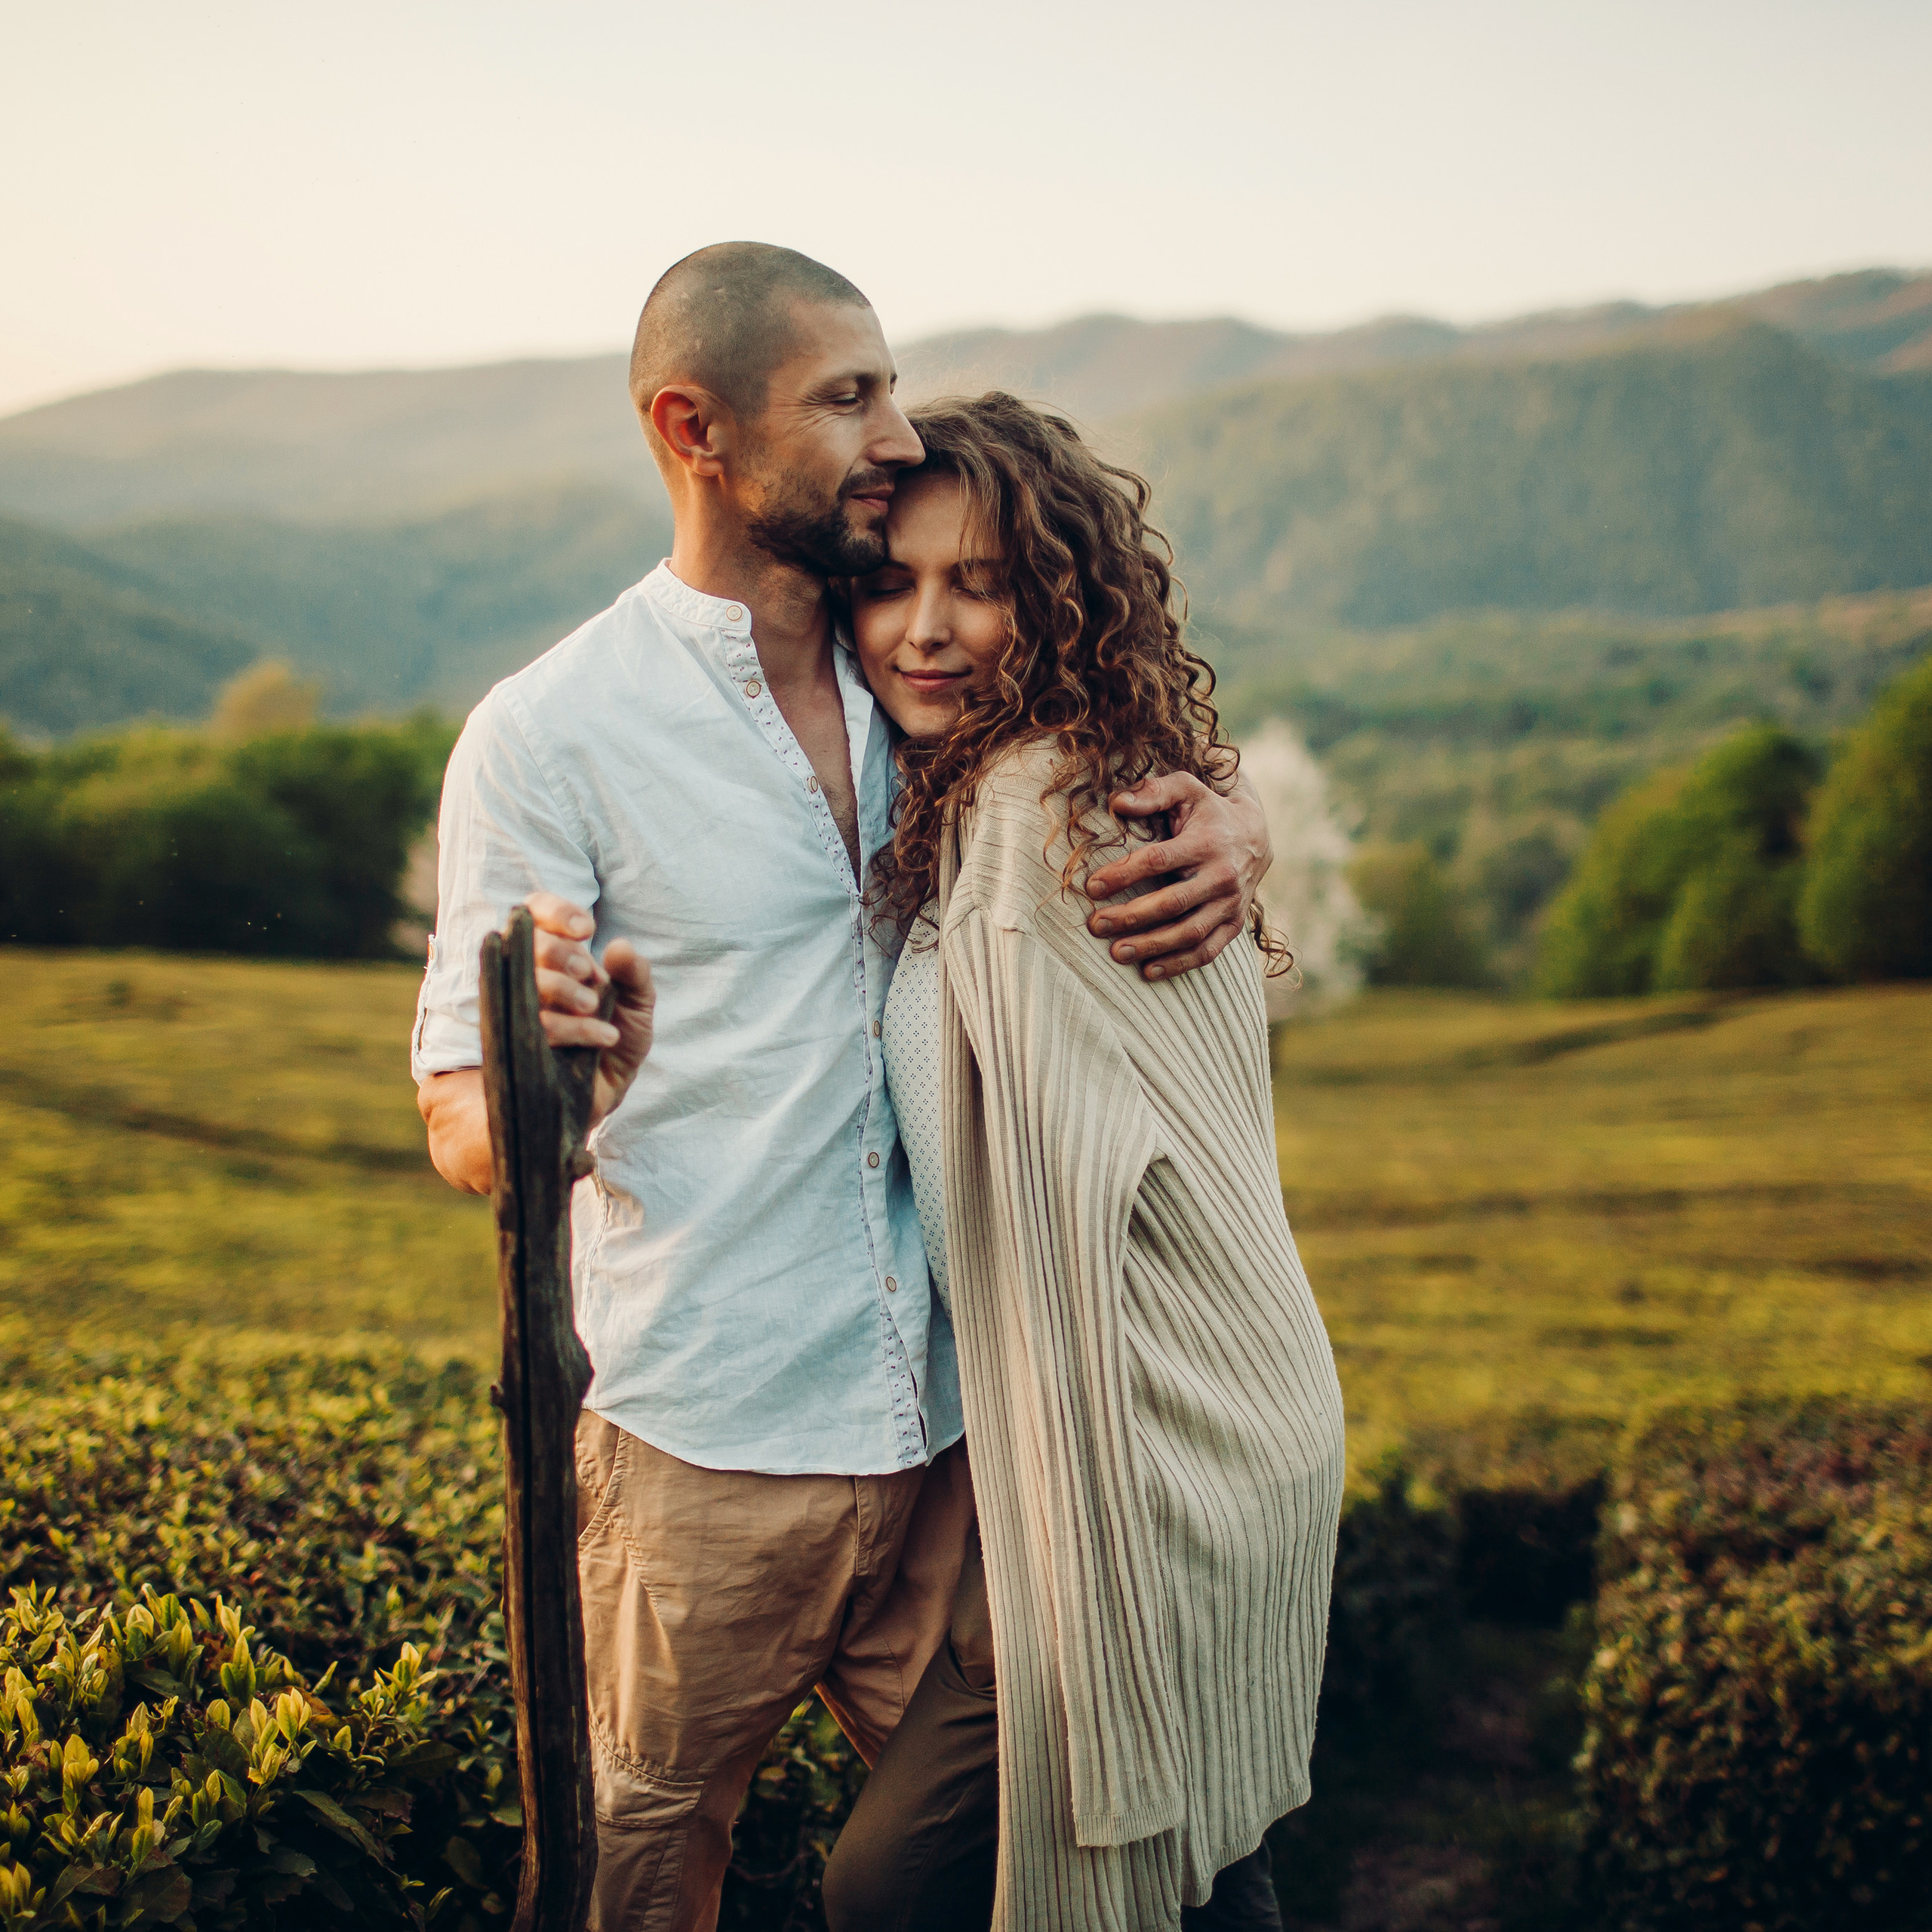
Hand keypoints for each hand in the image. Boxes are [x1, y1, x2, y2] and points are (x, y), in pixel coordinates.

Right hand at [525, 892, 655, 1126]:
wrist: (608, 1092)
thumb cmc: (617, 1039)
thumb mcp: (638, 1004)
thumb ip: (635, 974)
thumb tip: (619, 947)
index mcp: (555, 956)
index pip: (535, 911)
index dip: (555, 911)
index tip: (586, 929)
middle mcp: (529, 976)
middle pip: (527, 943)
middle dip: (560, 953)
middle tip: (588, 973)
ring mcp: (518, 1010)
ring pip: (526, 985)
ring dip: (566, 991)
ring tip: (595, 1006)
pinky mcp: (518, 1044)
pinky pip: (539, 1027)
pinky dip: (577, 1029)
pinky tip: (606, 1036)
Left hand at [1083, 771, 1271, 979]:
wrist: (1256, 835)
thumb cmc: (1209, 811)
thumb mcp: (1185, 790)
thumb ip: (1153, 792)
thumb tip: (1118, 802)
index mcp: (1207, 842)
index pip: (1158, 860)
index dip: (1123, 874)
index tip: (1092, 887)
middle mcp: (1222, 876)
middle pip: (1172, 902)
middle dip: (1131, 916)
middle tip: (1095, 925)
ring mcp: (1231, 904)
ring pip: (1189, 932)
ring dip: (1151, 946)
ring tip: (1116, 953)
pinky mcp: (1234, 924)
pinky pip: (1207, 951)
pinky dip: (1179, 964)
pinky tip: (1148, 971)